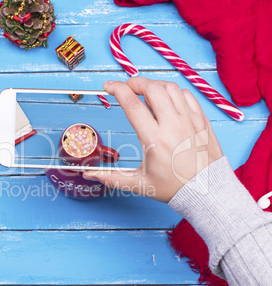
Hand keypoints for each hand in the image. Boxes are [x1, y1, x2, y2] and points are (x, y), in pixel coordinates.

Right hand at [83, 77, 222, 202]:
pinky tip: (167, 98)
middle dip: (134, 82)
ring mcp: (190, 120)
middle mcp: (173, 125)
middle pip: (152, 88)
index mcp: (155, 140)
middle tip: (126, 87)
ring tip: (145, 91)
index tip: (108, 86)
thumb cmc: (174, 188)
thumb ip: (112, 177)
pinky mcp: (202, 120)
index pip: (132, 104)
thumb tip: (89, 174)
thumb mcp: (140, 184)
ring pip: (171, 88)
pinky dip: (174, 91)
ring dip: (154, 84)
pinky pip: (187, 95)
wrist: (207, 192)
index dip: (117, 90)